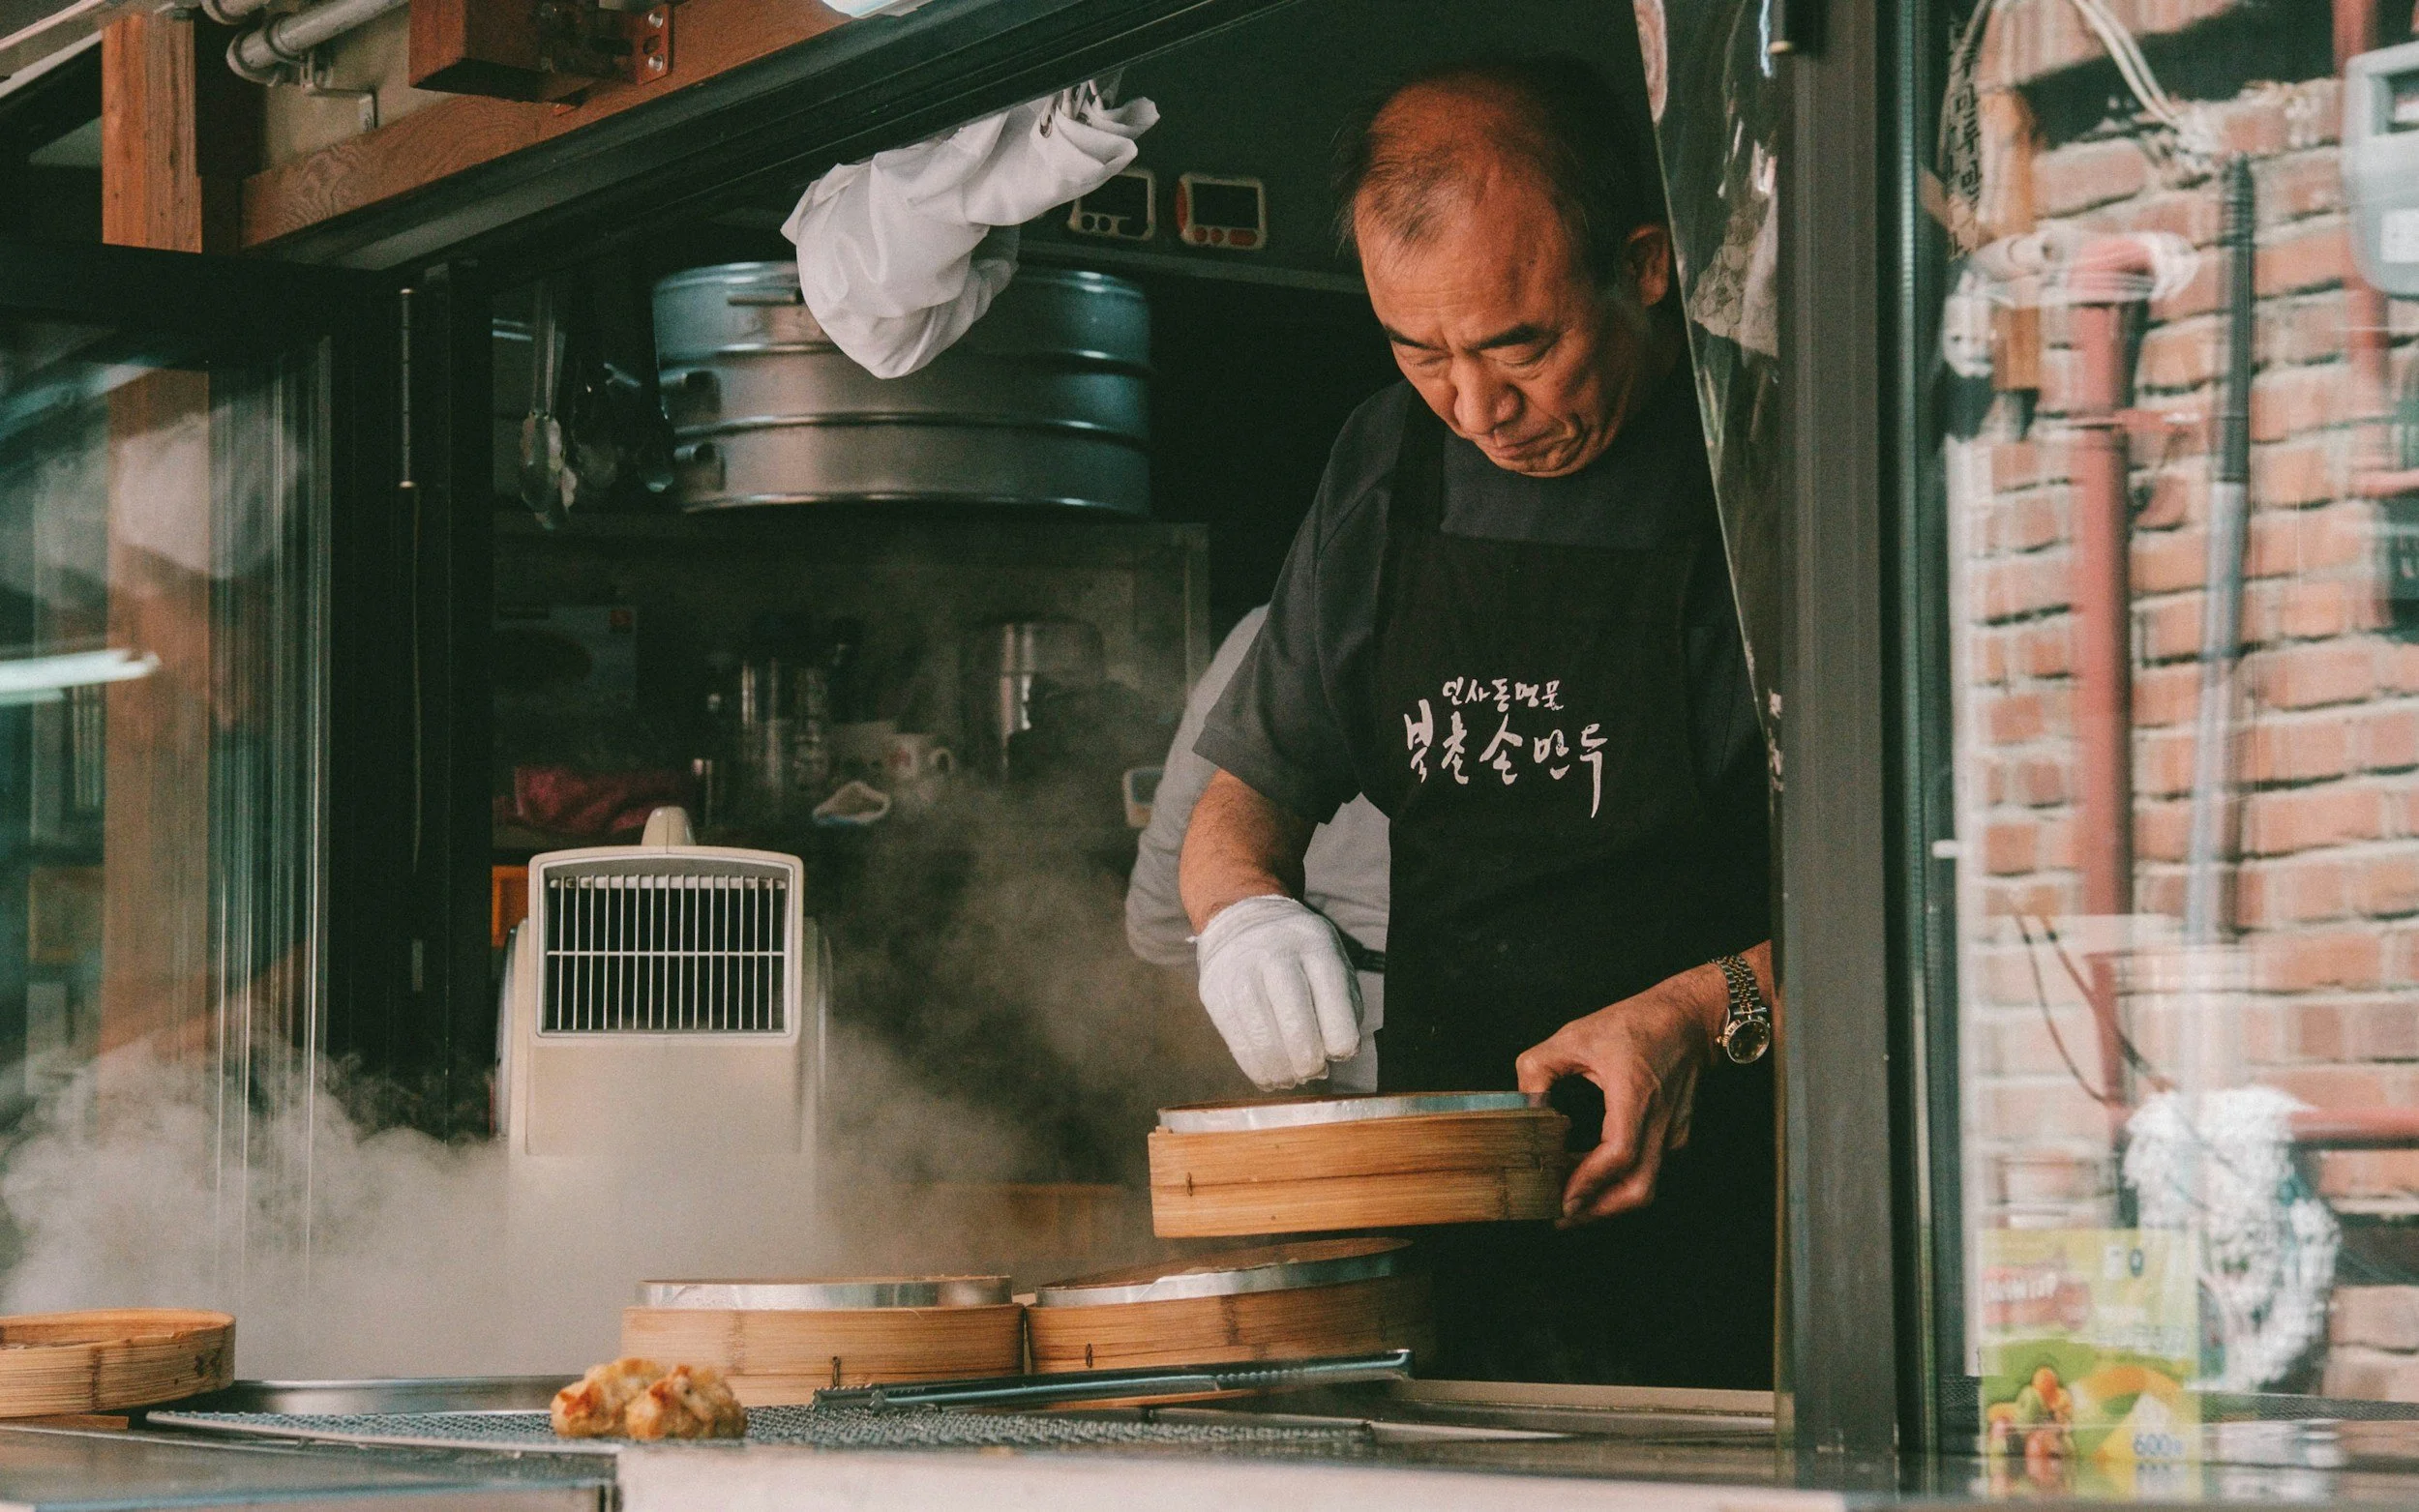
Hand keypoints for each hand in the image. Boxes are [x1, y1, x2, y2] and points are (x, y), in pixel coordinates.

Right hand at [1194, 895, 1362, 1088]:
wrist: (1242, 918)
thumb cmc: (1300, 953)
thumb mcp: (1331, 959)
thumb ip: (1345, 1003)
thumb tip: (1339, 1055)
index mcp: (1314, 943)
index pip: (1332, 995)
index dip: (1340, 1037)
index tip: (1341, 1054)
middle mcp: (1275, 953)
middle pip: (1295, 1019)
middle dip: (1309, 1058)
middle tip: (1314, 1072)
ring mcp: (1239, 972)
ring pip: (1263, 1035)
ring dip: (1282, 1070)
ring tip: (1291, 1080)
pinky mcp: (1214, 991)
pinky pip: (1236, 1040)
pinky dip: (1256, 1068)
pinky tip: (1269, 1077)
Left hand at [1516, 962, 1725, 1226]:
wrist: (1689, 1019)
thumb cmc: (1636, 1024)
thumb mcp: (1575, 1035)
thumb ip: (1539, 1068)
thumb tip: (1525, 1107)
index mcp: (1635, 1094)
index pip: (1619, 1153)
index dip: (1589, 1181)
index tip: (1559, 1196)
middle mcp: (1660, 1121)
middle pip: (1637, 1189)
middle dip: (1597, 1210)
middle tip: (1559, 1215)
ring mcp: (1673, 1133)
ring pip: (1645, 1187)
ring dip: (1607, 1201)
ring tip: (1569, 1199)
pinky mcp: (1676, 1137)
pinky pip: (1649, 1172)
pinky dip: (1620, 1183)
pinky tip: (1590, 1176)